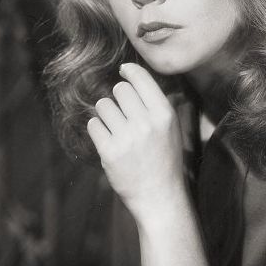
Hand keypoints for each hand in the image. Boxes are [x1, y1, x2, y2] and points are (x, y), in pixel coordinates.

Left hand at [87, 63, 184, 219]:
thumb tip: (134, 76)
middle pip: (120, 89)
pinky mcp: (109, 152)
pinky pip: (93, 124)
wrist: (159, 195)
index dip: (130, 71)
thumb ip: (155, 102)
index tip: (124, 70)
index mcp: (164, 114)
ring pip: (104, 105)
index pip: (141, 79)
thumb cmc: (166, 157)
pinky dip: (98, 128)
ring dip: (107, 113)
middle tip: (123, 111)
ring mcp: (126, 138)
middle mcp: (146, 123)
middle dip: (118, 96)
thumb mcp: (171, 126)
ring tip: (116, 127)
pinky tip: (108, 138)